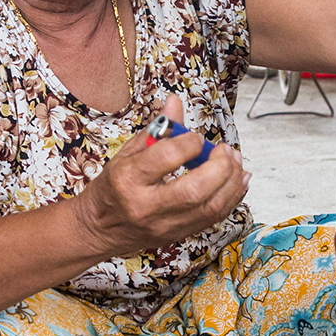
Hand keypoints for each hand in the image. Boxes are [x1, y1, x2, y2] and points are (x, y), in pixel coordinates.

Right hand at [72, 94, 249, 256]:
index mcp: (128, 179)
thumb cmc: (113, 187)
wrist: (99, 229)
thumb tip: (176, 101)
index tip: (196, 136)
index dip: (189, 142)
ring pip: (210, 207)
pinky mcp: (178, 234)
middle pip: (195, 190)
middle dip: (220, 166)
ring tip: (235, 161)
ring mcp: (165, 225)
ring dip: (232, 182)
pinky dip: (231, 196)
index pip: (166, 158)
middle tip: (225, 150)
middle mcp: (146, 206)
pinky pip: (214, 217)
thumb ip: (156, 129)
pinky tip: (237, 179)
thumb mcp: (127, 153)